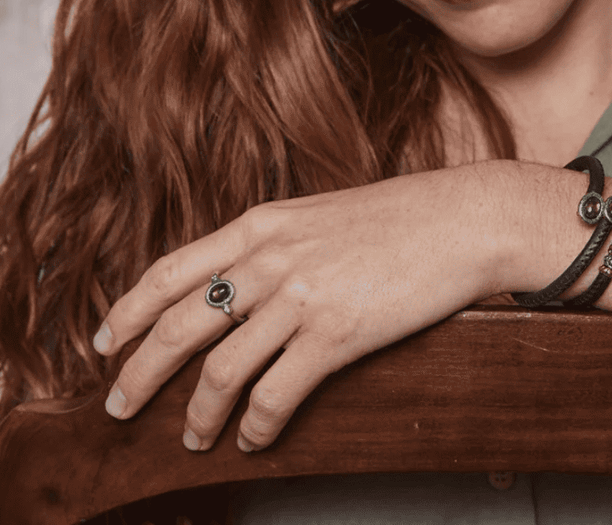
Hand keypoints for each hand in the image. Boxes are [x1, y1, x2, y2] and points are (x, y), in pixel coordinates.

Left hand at [93, 162, 508, 452]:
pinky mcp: (336, 335)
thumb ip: (275, 243)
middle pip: (178, 326)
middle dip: (139, 374)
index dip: (128, 311)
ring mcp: (301, 297)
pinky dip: (256, 427)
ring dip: (197, 416)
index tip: (106, 342)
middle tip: (120, 405)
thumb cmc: (401, 215)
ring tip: (194, 437)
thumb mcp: (321, 214)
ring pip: (220, 371)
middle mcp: (271, 258)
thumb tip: (237, 284)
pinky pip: (276, 396)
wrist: (462, 218)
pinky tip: (254, 438)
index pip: (170, 271)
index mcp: (262, 224)